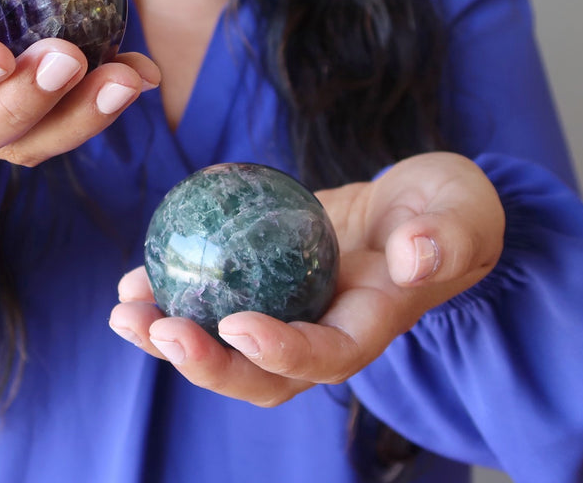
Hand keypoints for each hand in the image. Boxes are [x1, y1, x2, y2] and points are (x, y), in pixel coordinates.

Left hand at [109, 152, 503, 406]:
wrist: (416, 208)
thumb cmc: (445, 210)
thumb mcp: (458, 213)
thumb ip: (444, 238)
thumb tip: (412, 258)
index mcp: (368, 327)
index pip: (324, 357)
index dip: (279, 353)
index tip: (237, 324)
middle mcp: (320, 335)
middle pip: (259, 374)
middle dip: (205, 364)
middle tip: (157, 329)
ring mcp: (287, 316)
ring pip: (224, 347)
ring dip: (170, 338)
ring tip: (124, 313)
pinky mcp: (260, 288)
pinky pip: (210, 304)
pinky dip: (169, 296)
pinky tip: (132, 281)